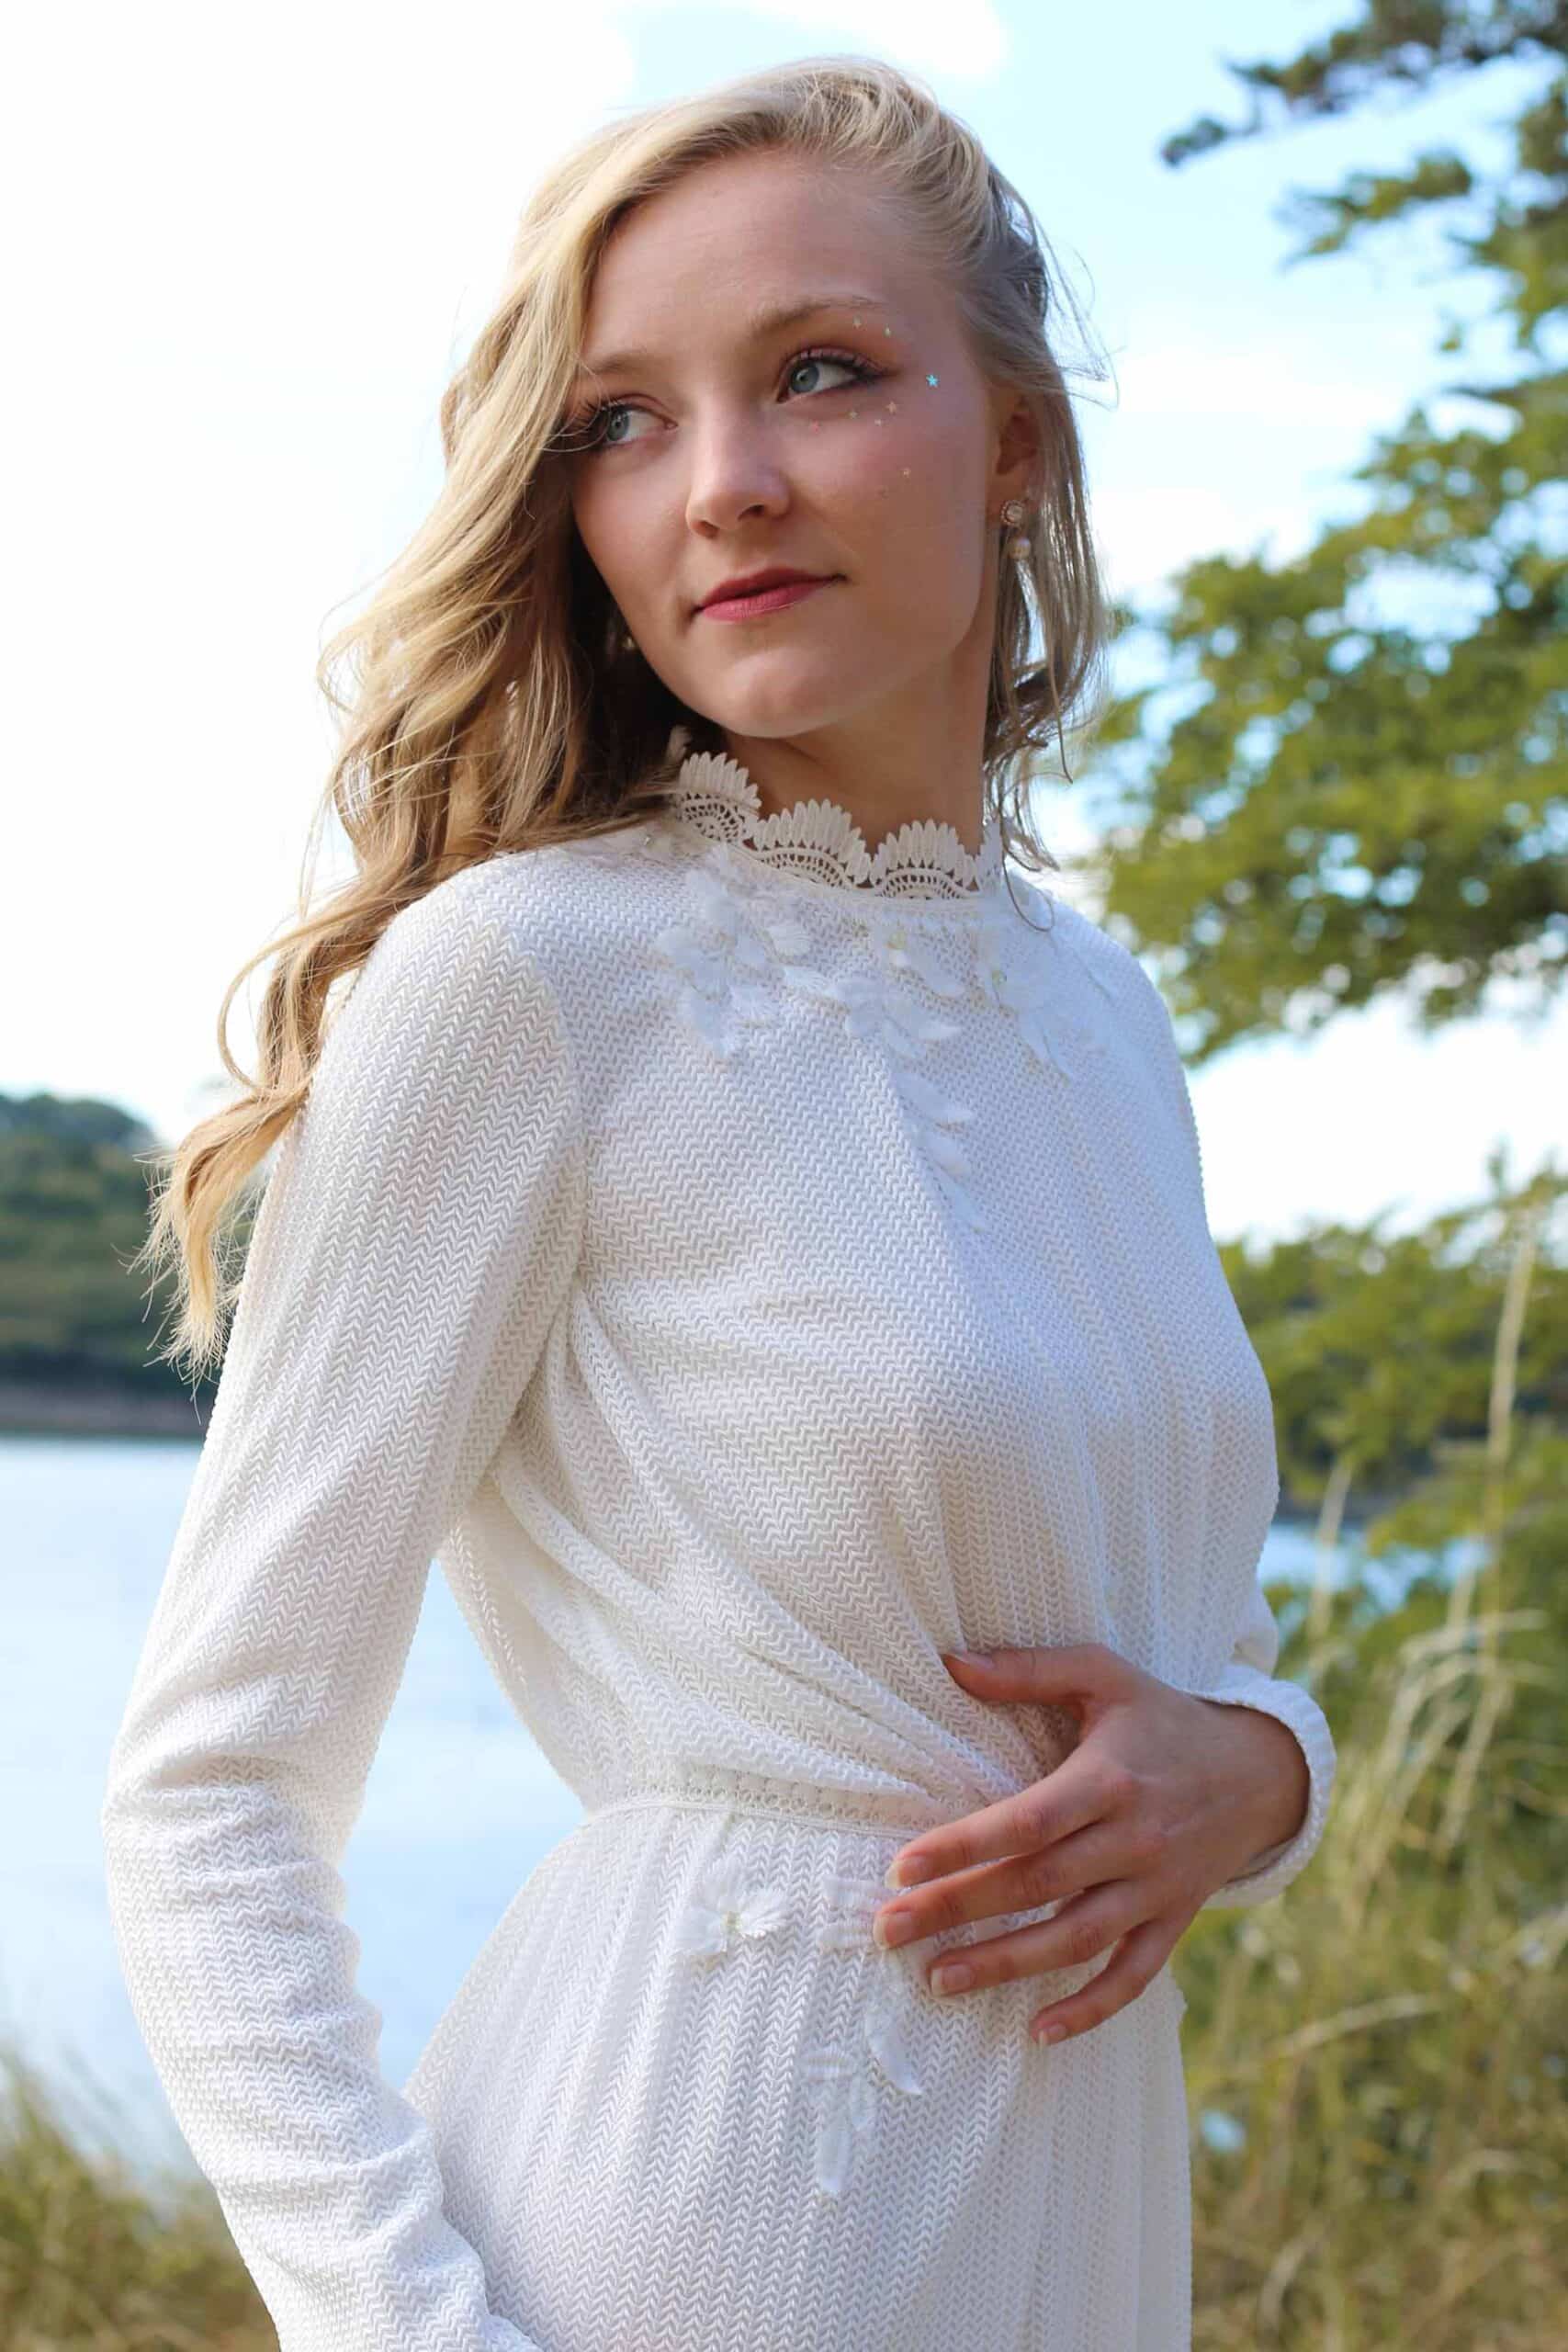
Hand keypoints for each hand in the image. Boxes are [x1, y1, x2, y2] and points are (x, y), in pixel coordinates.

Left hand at [872, 1642, 1310, 2045]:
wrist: (1260, 1771)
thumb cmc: (1162, 1717)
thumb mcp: (1104, 1674)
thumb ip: (1029, 1668)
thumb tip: (950, 1662)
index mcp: (1109, 1779)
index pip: (1027, 1821)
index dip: (963, 1847)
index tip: (901, 1869)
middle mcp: (1134, 1840)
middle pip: (1037, 1885)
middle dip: (959, 1911)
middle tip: (890, 1932)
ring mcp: (1157, 1889)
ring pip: (1076, 1939)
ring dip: (1006, 1965)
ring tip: (938, 1979)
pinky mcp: (1174, 1921)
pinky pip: (1134, 1977)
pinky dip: (1090, 2009)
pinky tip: (1037, 2032)